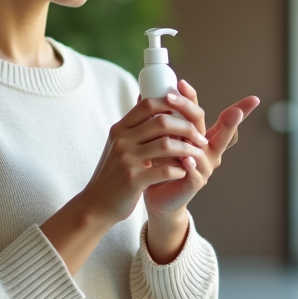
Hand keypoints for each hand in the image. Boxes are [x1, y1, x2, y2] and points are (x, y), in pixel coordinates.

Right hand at [76, 95, 211, 225]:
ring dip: (188, 149)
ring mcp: (126, 159)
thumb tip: (146, 95)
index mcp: (120, 128)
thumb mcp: (118, 144)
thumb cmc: (115, 173)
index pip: (148, 104)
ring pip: (167, 144)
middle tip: (200, 137)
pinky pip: (164, 170)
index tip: (188, 113)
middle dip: (187, 127)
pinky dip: (179, 170)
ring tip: (198, 154)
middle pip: (162, 121)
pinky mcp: (133, 180)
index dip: (172, 103)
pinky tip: (185, 172)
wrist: (97, 203)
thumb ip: (133, 125)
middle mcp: (122, 140)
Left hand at [143, 79, 259, 219]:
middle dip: (211, 113)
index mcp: (197, 136)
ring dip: (195, 136)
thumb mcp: (159, 139)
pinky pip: (196, 173)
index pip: (199, 112)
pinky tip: (187, 160)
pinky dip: (192, 166)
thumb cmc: (159, 165)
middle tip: (191, 98)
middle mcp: (205, 149)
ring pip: (206, 149)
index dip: (194, 97)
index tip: (181, 82)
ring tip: (187, 126)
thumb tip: (143, 92)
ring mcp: (203, 166)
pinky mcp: (195, 184)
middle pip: (213, 127)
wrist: (156, 196)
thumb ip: (158, 120)